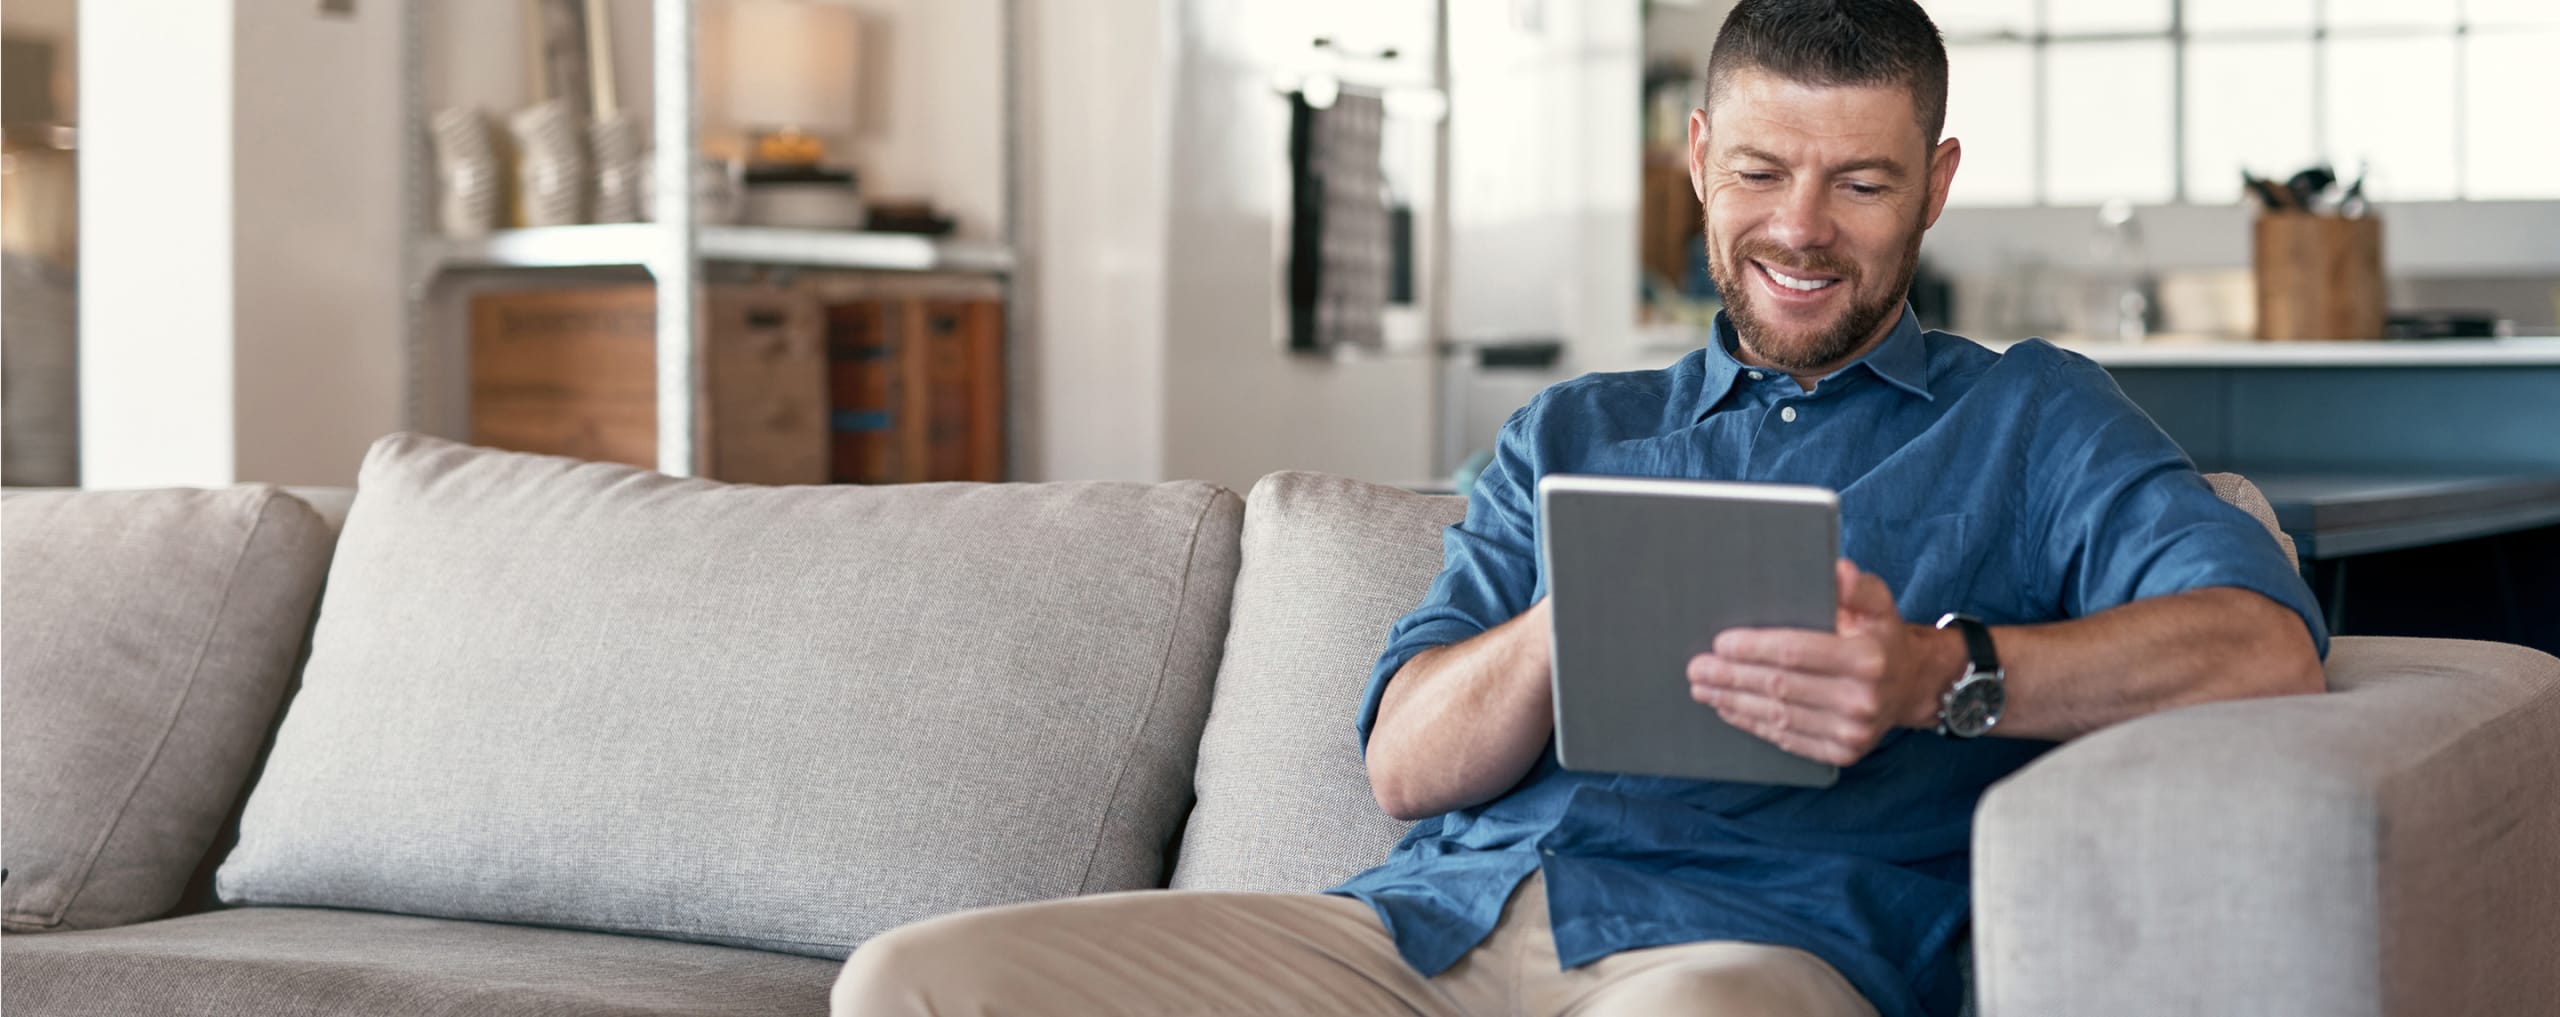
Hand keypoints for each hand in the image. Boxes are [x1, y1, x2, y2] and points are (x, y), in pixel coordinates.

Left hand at [1686, 559, 1956, 766]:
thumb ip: (1856, 586)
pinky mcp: (1842, 754)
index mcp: (1867, 659)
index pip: (1796, 652)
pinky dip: (1753, 724)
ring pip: (1778, 716)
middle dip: (1732, 677)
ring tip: (1703, 688)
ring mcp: (1853, 732)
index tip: (1720, 642)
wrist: (1910, 685)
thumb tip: (1836, 571)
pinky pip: (1788, 739)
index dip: (1754, 648)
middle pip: (1780, 687)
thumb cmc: (1881, 636)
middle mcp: (1862, 700)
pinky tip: (1729, 709)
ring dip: (1734, 702)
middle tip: (1696, 668)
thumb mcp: (1878, 603)